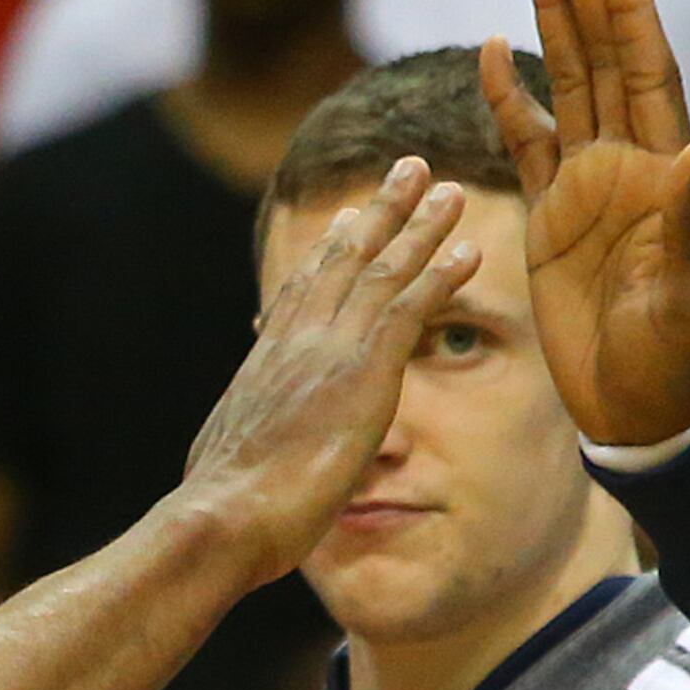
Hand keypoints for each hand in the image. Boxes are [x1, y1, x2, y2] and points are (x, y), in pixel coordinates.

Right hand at [176, 159, 478, 577]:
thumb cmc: (219, 515)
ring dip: (420, 226)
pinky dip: (440, 276)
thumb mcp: (225, 468)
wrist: (222, 518)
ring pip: (382, 271)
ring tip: (450, 190)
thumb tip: (230, 472)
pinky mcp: (363, 373)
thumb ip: (244, 451)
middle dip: (379, 212)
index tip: (346, 218)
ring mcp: (329, 352)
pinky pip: (410, 308)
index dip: (328, 253)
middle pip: (344, 262)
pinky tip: (469, 251)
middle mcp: (295, 343)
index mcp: (264, 366)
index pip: (302, 294)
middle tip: (407, 170)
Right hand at [481, 0, 689, 448]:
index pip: (646, 71)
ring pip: (567, 81)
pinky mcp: (550, 218)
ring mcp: (587, 187)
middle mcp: (627, 164)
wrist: (645, 410)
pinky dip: (507, 98)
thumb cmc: (681, 361)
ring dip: (550, 16)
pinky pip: (526, 143)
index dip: (630, 10)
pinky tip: (487, 50)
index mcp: (663, 172)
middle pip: (603, 54)